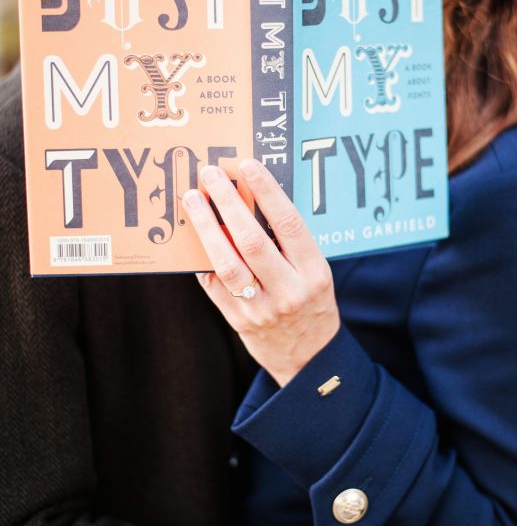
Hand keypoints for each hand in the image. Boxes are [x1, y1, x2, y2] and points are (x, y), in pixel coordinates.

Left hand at [182, 159, 339, 386]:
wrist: (310, 358)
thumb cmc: (311, 304)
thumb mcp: (314, 272)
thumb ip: (289, 243)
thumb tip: (252, 200)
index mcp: (314, 272)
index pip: (289, 224)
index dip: (267, 192)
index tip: (247, 166)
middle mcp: (289, 290)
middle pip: (252, 240)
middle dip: (227, 203)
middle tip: (210, 175)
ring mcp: (262, 308)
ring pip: (227, 263)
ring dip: (206, 227)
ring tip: (193, 200)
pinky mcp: (240, 321)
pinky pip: (213, 285)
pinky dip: (202, 258)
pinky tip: (193, 235)